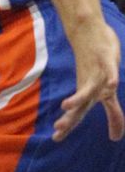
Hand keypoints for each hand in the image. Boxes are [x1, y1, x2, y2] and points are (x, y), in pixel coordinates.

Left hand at [54, 17, 124, 141]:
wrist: (90, 32)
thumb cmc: (99, 65)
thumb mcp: (108, 93)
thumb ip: (113, 115)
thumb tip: (116, 138)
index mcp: (88, 93)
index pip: (78, 114)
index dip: (68, 126)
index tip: (56, 139)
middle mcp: (90, 85)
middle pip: (79, 105)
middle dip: (69, 117)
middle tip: (57, 128)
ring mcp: (98, 73)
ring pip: (89, 88)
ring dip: (78, 98)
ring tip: (66, 106)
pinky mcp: (106, 59)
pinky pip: (110, 70)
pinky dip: (111, 77)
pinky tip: (112, 85)